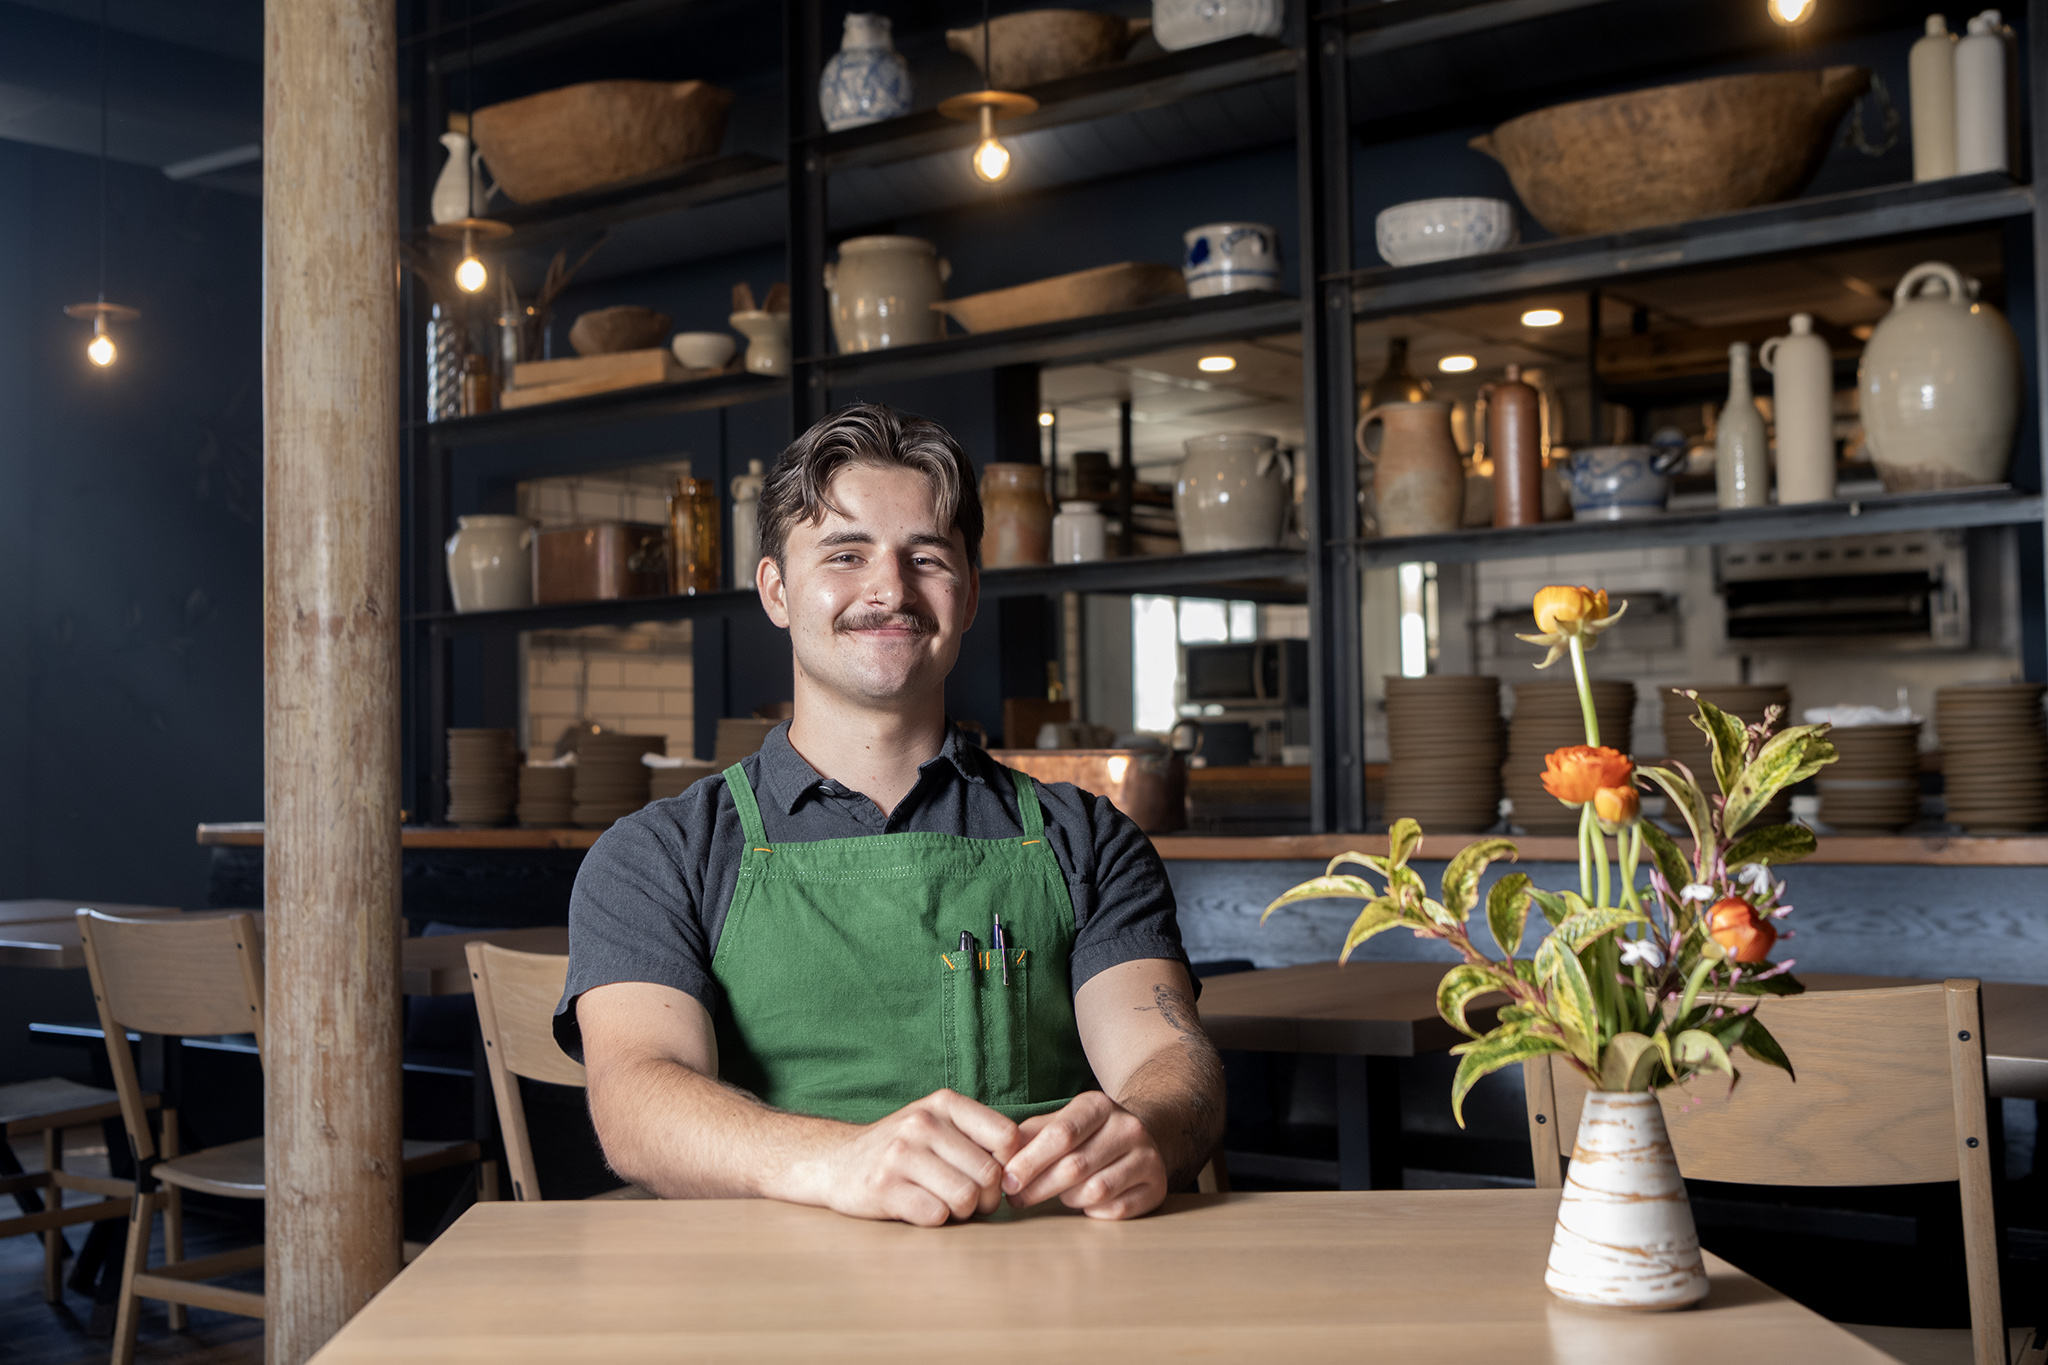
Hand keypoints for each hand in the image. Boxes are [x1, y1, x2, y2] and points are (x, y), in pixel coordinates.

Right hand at [788, 1089, 1021, 1226]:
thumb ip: (979, 1136)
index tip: (994, 1177)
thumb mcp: (939, 1124)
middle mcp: (923, 1122)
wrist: (836, 1162)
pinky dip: (936, 1220)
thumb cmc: (903, 1148)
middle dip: (988, 1198)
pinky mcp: (884, 1186)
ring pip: (966, 1197)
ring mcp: (901, 1153)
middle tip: (971, 1201)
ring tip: (947, 1205)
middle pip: (990, 1174)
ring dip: (963, 1213)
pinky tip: (922, 1209)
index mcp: (944, 1103)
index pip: (1007, 1137)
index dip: (1009, 1165)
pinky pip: (936, 1215)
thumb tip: (1028, 1164)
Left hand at [1001, 1091, 1168, 1219]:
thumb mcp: (1059, 1123)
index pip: (1060, 1134)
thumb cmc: (1085, 1135)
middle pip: (1075, 1166)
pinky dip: (1093, 1212)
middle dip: (1039, 1187)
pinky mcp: (1156, 1187)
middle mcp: (1127, 1127)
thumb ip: (1028, 1136)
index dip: (1029, 1162)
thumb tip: (996, 1158)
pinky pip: (1115, 1210)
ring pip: (1095, 1191)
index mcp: (1099, 1105)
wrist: (1140, 1138)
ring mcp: (1146, 1157)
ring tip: (1057, 1195)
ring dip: (1067, 1199)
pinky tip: (1085, 1204)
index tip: (1007, 1181)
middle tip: (1016, 1200)